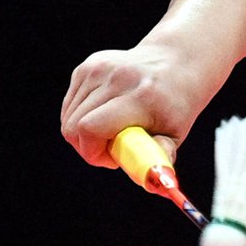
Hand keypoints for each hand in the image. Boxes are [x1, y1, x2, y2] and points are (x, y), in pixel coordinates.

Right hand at [60, 38, 223, 167]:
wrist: (176, 62)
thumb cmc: (176, 105)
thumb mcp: (176, 134)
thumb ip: (161, 157)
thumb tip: (159, 183)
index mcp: (140, 96)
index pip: (91, 128)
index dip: (93, 152)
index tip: (112, 159)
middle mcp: (117, 77)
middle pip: (74, 125)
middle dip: (88, 147)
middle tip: (113, 147)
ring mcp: (100, 67)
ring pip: (69, 117)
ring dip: (84, 133)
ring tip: (112, 129)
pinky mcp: (89, 65)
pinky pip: (70, 105)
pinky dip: (81, 116)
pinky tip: (105, 113)